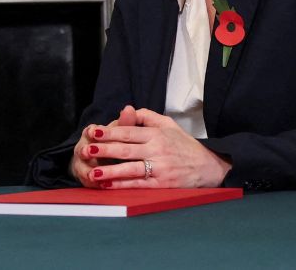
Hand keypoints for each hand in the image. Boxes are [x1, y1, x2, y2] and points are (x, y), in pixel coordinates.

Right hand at [70, 105, 138, 185]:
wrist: (99, 160)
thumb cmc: (114, 142)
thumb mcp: (119, 131)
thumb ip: (125, 123)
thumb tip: (129, 108)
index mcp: (91, 134)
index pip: (90, 132)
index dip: (92, 132)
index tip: (93, 131)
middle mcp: (83, 148)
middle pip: (85, 150)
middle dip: (88, 151)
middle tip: (89, 151)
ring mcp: (83, 164)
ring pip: (83, 167)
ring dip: (87, 170)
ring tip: (93, 175)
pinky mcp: (87, 179)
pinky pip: (89, 182)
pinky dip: (95, 184)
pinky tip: (100, 186)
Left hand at [87, 107, 230, 188]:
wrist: (209, 166)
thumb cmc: (185, 145)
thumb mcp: (169, 124)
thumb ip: (147, 116)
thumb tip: (127, 110)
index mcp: (156, 134)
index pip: (128, 132)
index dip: (109, 132)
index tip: (93, 132)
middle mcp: (157, 150)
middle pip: (126, 149)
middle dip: (104, 150)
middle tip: (85, 150)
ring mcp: (160, 168)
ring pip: (130, 168)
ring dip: (110, 171)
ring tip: (92, 172)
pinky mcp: (162, 184)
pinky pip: (139, 184)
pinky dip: (122, 185)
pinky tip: (108, 186)